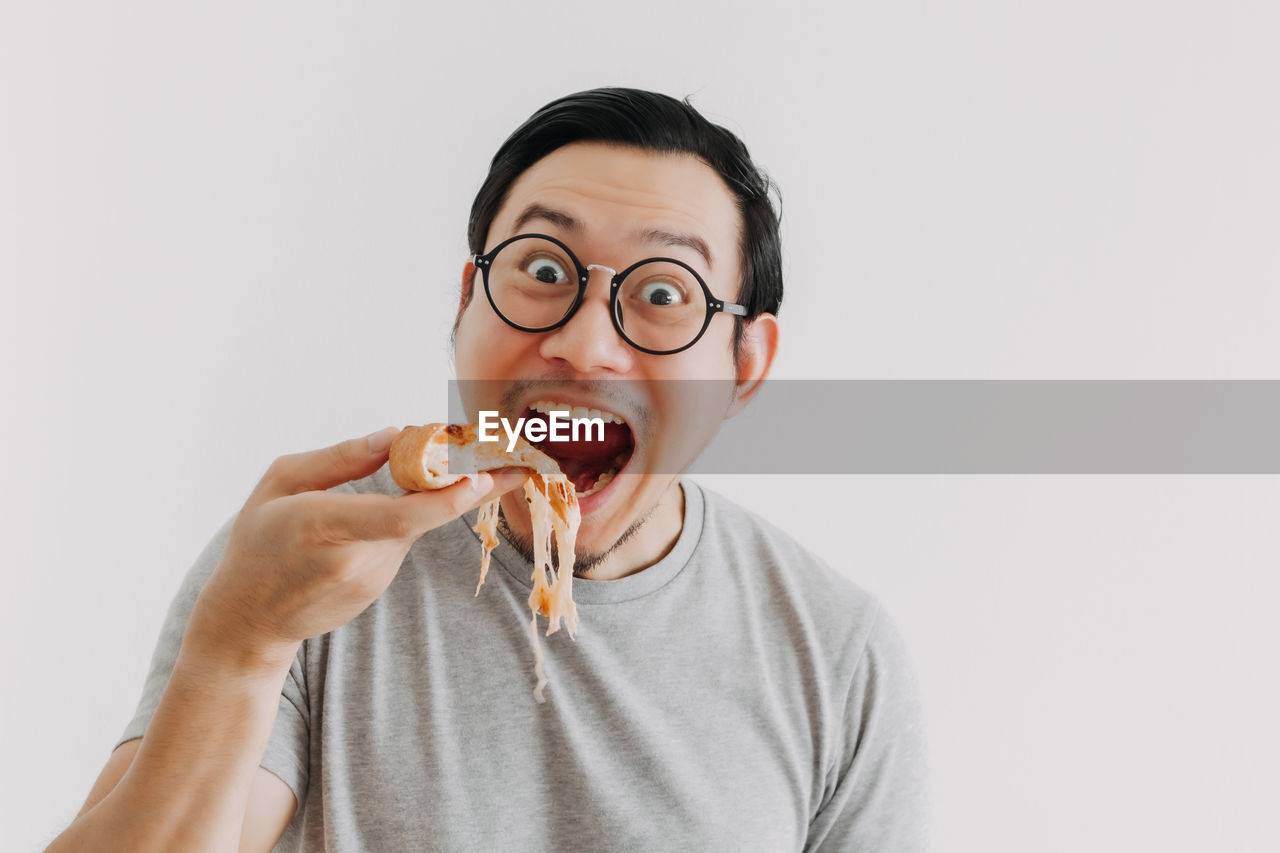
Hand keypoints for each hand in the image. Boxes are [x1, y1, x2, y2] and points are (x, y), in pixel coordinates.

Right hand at [189, 426, 525, 671]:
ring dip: (421, 499)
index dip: (447, 499)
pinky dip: (399, 521)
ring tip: (428, 472)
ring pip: (411, 526)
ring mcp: (372, 579)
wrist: (248, 619)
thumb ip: (341, 458)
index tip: (485, 477)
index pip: (400, 516)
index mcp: (325, 525)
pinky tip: (372, 517)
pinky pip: (398, 541)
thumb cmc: (258, 540)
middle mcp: (356, 557)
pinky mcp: (378, 588)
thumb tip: (397, 433)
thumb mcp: (281, 483)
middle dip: (468, 487)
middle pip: (423, 517)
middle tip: (512, 460)